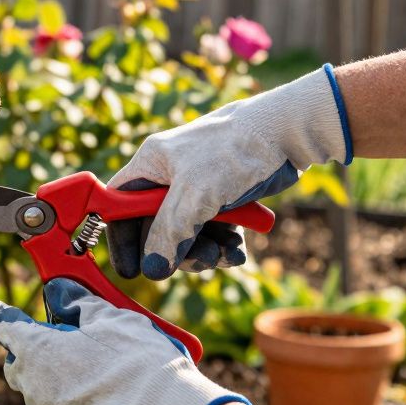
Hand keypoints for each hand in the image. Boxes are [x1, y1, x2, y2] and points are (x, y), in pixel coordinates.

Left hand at [0, 278, 247, 404]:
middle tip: (61, 345)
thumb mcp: (113, 318)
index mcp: (37, 350)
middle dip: (32, 355)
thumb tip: (60, 291)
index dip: (2, 316)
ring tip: (102, 381)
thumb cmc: (139, 363)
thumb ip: (79, 302)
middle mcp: (33, 388)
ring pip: (44, 398)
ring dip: (61, 387)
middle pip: (20, 367)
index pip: (5, 326)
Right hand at [106, 66, 349, 279]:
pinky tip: (238, 252)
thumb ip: (169, 233)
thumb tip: (153, 271)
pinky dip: (225, 246)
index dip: (121, 239)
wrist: (287, 134)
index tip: (132, 270)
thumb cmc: (234, 151)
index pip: (118, 206)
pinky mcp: (224, 199)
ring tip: (225, 255)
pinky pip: (214, 233)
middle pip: (156, 229)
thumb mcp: (195, 195)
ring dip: (205, 253)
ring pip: (188, 236)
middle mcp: (169, 177)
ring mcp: (198, 189)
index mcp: (150, 165)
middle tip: (200, 261)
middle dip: (177, 252)